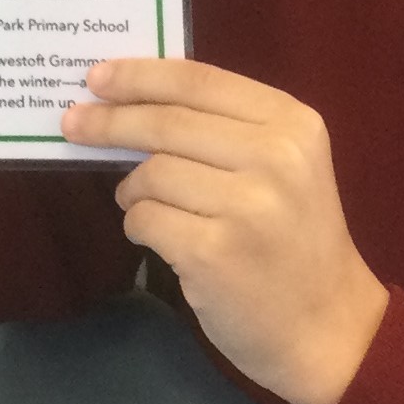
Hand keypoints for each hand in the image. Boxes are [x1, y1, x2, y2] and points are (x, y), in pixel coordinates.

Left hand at [63, 58, 387, 403]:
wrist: (329, 328)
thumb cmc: (296, 241)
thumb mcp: (285, 168)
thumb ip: (224, 131)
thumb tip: (131, 103)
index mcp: (292, 125)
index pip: (199, 82)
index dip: (141, 75)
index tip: (97, 76)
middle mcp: (275, 158)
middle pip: (167, 123)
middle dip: (110, 122)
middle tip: (73, 124)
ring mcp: (246, 207)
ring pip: (151, 174)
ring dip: (132, 190)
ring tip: (143, 203)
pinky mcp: (214, 253)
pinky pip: (145, 220)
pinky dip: (139, 226)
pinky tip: (159, 237)